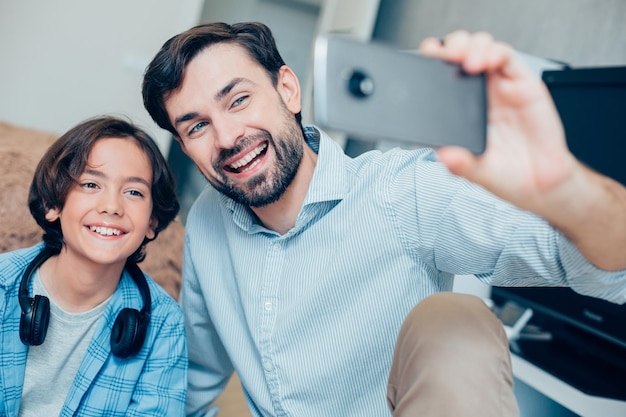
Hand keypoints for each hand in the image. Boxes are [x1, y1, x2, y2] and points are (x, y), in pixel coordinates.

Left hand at [420, 31, 625, 270]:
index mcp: (461, 112)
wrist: (542, 184)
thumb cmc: (507, 175)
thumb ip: (460, 165)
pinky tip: (483, 62)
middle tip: (442, 56)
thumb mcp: (476, 173)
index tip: (422, 60)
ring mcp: (500, 87)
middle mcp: (479, 95)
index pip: (442, 77)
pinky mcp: (523, 83)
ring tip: (463, 61)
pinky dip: (493, 53)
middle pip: (460, 53)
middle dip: (448, 47)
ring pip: (482, 48)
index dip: (432, 63)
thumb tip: (443, 155)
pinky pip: (507, 58)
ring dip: (470, 46)